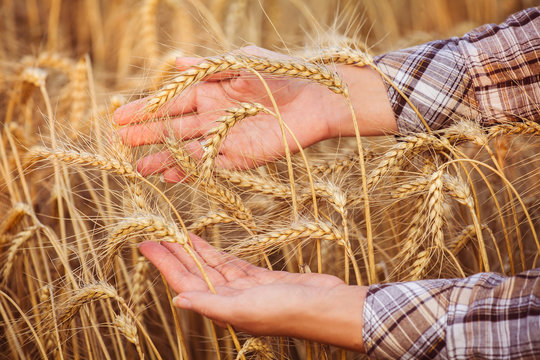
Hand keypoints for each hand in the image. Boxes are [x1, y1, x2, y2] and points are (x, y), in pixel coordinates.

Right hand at [113, 46, 395, 181]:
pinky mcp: (240, 157)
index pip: (170, 102)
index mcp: (210, 89)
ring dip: (163, 159)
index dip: (145, 109)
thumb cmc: (281, 73)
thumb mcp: (243, 61)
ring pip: (186, 150)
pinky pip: (209, 165)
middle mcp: (213, 115)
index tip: (119, 117)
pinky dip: (189, 171)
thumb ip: (210, 66)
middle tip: (120, 143)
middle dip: (147, 135)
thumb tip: (175, 63)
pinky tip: (170, 176)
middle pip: (173, 128)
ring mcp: (225, 137)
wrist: (316, 99)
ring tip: (139, 169)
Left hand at [139, 234, 366, 351]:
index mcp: (222, 308)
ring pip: (211, 266)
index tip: (146, 246)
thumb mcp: (244, 309)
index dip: (164, 264)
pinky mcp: (259, 278)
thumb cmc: (286, 311)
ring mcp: (244, 288)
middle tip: (153, 235)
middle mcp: (229, 299)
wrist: (324, 305)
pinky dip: (216, 253)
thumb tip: (178, 301)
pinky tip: (204, 245)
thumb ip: (210, 304)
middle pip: (194, 272)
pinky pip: (230, 263)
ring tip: (174, 234)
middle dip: (173, 254)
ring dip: (192, 251)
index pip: (184, 282)